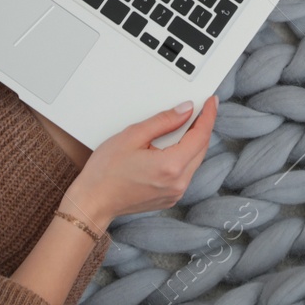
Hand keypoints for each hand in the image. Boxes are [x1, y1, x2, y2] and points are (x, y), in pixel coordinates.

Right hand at [59, 96, 218, 229]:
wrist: (93, 202)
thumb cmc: (105, 172)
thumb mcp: (132, 136)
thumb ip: (163, 121)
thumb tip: (185, 110)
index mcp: (171, 166)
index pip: (201, 136)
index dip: (208, 116)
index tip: (211, 102)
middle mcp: (178, 183)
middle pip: (201, 149)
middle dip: (202, 127)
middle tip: (200, 109)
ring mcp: (175, 193)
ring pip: (194, 161)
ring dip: (193, 143)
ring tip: (185, 126)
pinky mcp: (170, 198)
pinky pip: (185, 173)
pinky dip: (184, 157)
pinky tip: (174, 147)